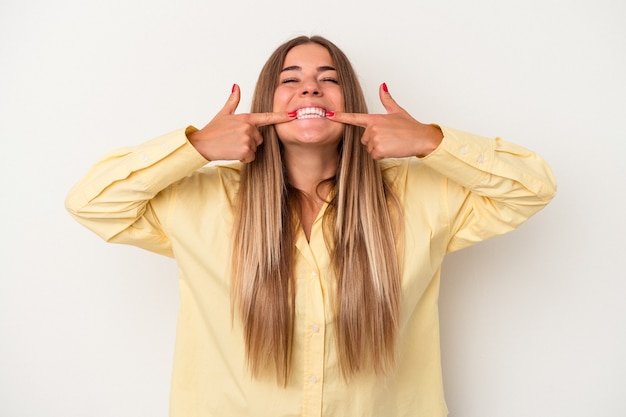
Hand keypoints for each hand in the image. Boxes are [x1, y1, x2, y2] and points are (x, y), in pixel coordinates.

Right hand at [188, 84, 294, 162]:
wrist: (202, 144)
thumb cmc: (213, 130)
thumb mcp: (224, 113)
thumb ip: (233, 100)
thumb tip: (236, 86)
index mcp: (246, 118)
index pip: (267, 117)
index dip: (282, 116)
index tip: (294, 114)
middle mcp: (248, 127)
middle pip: (259, 138)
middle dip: (250, 141)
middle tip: (234, 140)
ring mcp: (247, 139)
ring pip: (255, 148)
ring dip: (246, 150)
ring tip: (232, 145)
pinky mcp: (245, 150)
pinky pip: (251, 157)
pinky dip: (244, 158)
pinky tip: (233, 152)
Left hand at [328, 83, 442, 158]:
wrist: (421, 138)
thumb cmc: (410, 126)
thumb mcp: (397, 111)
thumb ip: (386, 99)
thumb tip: (382, 85)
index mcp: (375, 118)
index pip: (354, 117)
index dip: (340, 117)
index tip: (328, 115)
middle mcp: (372, 128)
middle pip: (364, 139)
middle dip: (374, 141)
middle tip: (389, 138)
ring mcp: (374, 138)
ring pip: (369, 149)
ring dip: (379, 149)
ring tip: (392, 143)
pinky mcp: (378, 149)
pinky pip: (374, 156)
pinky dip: (382, 155)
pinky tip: (392, 149)